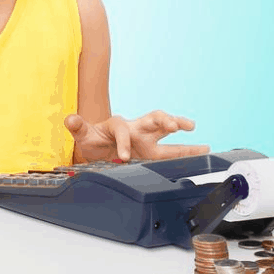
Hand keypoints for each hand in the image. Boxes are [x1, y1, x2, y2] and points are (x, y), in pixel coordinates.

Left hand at [65, 110, 209, 162]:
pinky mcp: (151, 153)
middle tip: (173, 125)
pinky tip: (202, 154)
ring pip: (167, 133)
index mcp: (118, 124)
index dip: (123, 141)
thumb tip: (70, 119)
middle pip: (153, 118)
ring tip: (202, 142)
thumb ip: (78, 127)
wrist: (99, 148)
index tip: (123, 156)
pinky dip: (186, 153)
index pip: (123, 129)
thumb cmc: (93, 139)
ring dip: (182, 135)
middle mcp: (136, 129)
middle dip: (164, 120)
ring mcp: (146, 141)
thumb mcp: (83, 135)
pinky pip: (170, 151)